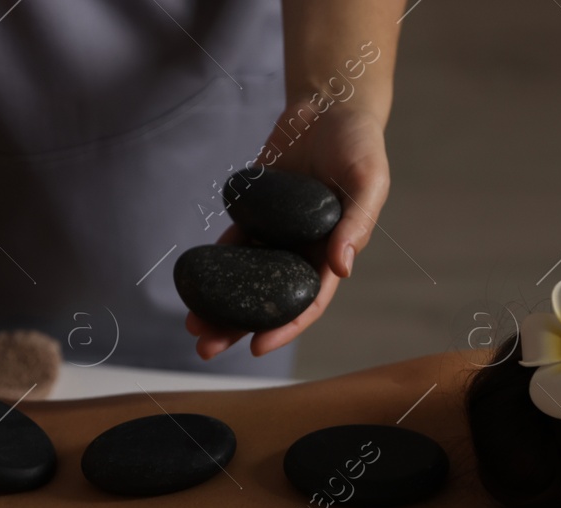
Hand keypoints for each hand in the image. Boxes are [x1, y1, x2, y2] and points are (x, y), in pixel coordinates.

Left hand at [187, 99, 389, 359]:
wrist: (330, 105)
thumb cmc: (359, 144)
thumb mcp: (369, 180)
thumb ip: (358, 223)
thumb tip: (341, 269)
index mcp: (332, 253)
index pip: (307, 302)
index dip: (284, 327)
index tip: (257, 347)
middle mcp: (301, 250)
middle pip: (267, 300)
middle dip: (237, 327)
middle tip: (205, 348)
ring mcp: (277, 233)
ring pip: (245, 278)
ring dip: (219, 304)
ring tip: (191, 324)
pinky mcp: (256, 211)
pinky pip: (233, 242)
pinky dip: (214, 263)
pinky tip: (194, 279)